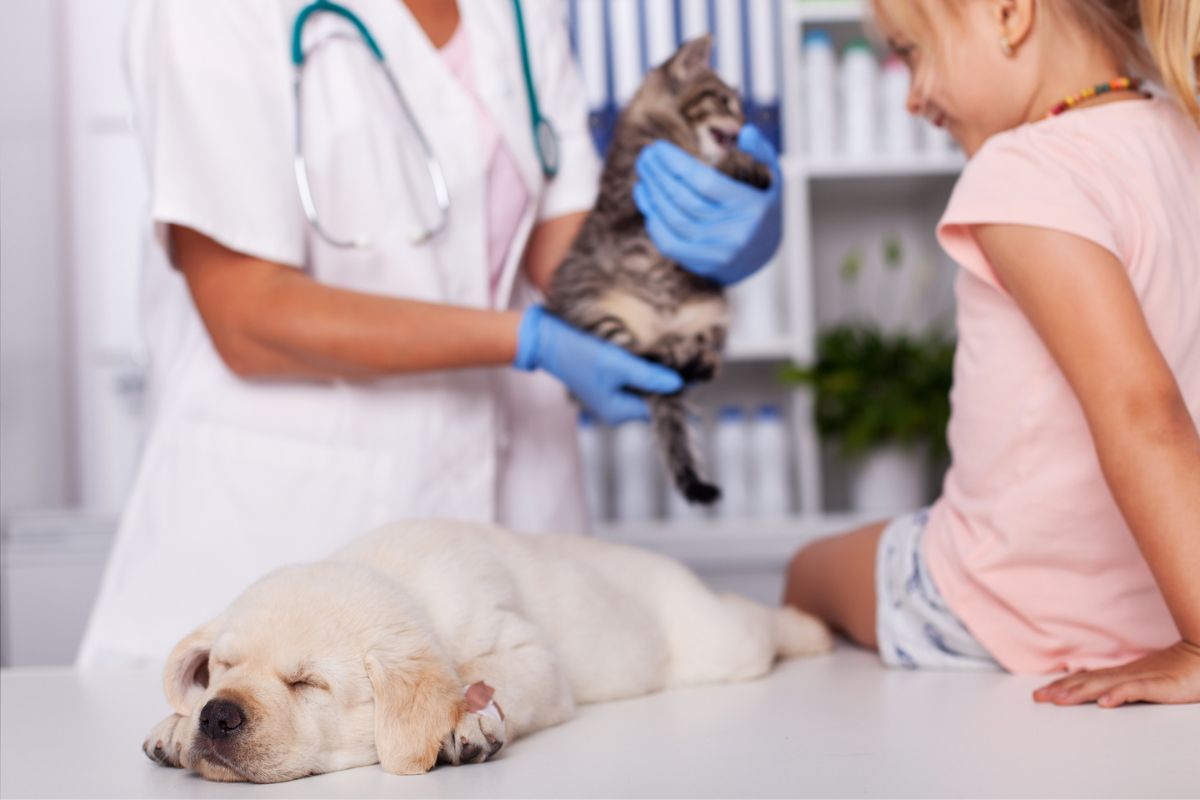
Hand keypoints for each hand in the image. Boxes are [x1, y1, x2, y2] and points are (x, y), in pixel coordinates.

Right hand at [514, 306, 682, 424]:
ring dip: (653, 372)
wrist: (547, 340)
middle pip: (652, 398)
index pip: (658, 406)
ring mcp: (610, 396)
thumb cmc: (579, 353)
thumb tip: (678, 385)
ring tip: (666, 353)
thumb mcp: (617, 363)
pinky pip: (631, 379)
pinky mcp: (606, 382)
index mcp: (618, 411)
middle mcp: (615, 409)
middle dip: (665, 380)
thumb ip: (648, 375)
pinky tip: (646, 352)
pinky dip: (640, 368)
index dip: (676, 389)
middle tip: (682, 357)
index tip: (692, 369)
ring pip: (643, 387)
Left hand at [633, 124, 781, 285]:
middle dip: (659, 175)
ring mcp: (718, 251)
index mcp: (749, 205)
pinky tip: (647, 200)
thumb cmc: (761, 205)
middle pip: (685, 199)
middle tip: (645, 156)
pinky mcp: (703, 265)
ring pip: (674, 220)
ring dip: (653, 195)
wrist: (763, 254)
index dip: (676, 164)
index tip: (658, 147)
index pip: (704, 181)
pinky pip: (670, 244)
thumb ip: (761, 151)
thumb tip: (746, 131)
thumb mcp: (772, 177)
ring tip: (644, 174)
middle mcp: (734, 231)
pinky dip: (654, 222)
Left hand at [1032, 640, 1199, 706]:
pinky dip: (1120, 695)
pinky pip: (1137, 690)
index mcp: (1120, 674)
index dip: (1062, 685)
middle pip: (1087, 682)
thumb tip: (1099, 693)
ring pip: (1105, 685)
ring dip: (1080, 692)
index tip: (1040, 692)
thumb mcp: (1144, 679)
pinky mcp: (1160, 685)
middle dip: (1061, 689)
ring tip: (1059, 699)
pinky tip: (1105, 703)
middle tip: (1038, 697)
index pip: (1085, 680)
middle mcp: (1125, 674)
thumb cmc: (1176, 670)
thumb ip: (1122, 685)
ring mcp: (1142, 678)